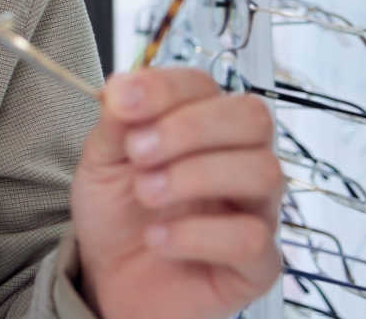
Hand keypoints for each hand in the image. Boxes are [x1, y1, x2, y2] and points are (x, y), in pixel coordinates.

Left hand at [71, 69, 284, 318]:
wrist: (108, 279)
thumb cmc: (116, 213)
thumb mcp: (101, 160)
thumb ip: (115, 122)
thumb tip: (123, 86)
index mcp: (204, 126)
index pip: (206, 85)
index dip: (164, 88)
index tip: (120, 102)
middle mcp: (241, 161)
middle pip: (252, 117)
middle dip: (188, 128)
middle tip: (137, 153)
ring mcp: (256, 211)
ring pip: (264, 171)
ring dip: (194, 176)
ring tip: (145, 194)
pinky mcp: (258, 265)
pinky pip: (252, 239)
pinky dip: (196, 235)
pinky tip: (157, 238)